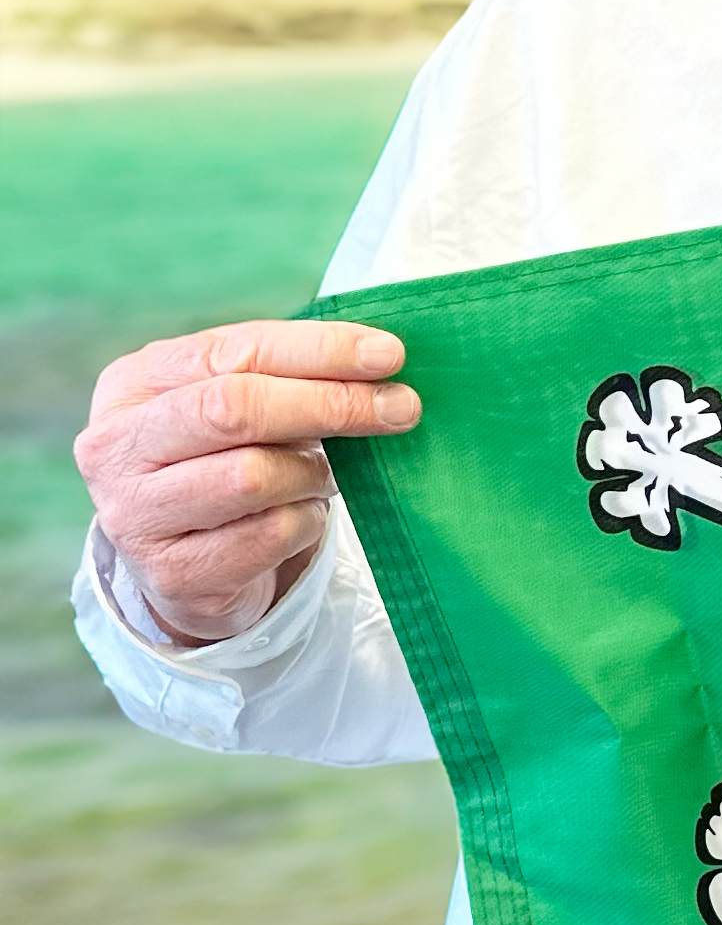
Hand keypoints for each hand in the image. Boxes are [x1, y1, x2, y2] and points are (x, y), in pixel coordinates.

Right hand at [74, 320, 419, 644]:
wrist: (188, 552)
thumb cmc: (227, 451)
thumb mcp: (244, 396)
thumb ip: (294, 371)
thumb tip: (383, 361)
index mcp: (135, 382)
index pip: (238, 351)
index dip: (321, 350)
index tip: (390, 355)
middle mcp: (117, 446)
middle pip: (237, 409)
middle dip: (331, 403)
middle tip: (400, 407)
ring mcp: (133, 514)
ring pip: (253, 476)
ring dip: (313, 471)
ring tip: (323, 471)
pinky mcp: (169, 573)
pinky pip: (269, 535)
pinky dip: (306, 519)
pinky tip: (302, 512)